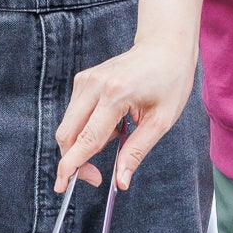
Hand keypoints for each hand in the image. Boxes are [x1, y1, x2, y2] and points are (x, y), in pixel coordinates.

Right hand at [53, 38, 196, 192]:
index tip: (63, 187)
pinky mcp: (83, 80)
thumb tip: (120, 182)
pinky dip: (87, 129)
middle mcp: (93, 85)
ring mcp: (85, 80)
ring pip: (68, 126)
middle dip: (74, 160)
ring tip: (119, 135)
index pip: (85, 139)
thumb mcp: (161, 121)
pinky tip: (112, 123)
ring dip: (83, 144)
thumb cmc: (169, 80)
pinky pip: (75, 115)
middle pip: (66, 134)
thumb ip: (136, 152)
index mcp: (115, 95)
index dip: (72, 166)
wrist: (164, 45)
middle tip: (96, 176)